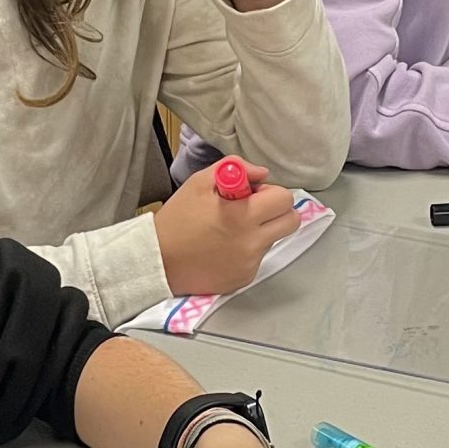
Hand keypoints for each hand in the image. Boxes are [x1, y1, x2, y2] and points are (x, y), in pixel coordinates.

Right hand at [153, 161, 298, 294]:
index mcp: (243, 215)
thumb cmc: (177, 219)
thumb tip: (262, 174)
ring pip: (273, 240)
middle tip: (254, 210)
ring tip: (230, 230)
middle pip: (291, 223)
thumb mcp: (200, 182)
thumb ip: (236, 169)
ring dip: (261, 231)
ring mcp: (250, 263)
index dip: (271, 193)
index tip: (253, 194)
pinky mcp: (244, 278)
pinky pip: (257, 258)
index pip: (285, 200)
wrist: (157, 260)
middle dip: (277, 211)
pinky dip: (247, 250)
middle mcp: (252, 242)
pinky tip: (223, 248)